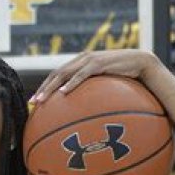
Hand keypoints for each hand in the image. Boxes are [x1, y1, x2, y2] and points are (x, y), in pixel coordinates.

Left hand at [31, 49, 161, 100]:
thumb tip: (82, 114)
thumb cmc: (123, 78)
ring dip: (51, 87)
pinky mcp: (99, 63)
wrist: (141, 63)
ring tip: (42, 100)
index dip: (45, 87)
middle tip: (33, 103)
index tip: (34, 102)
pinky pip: (82, 74)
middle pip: (56, 74)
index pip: (57, 75)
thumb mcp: (104, 86)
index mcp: (80, 64)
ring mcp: (89, 60)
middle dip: (43, 89)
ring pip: (64, 73)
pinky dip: (72, 83)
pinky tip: (63, 93)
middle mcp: (81, 60)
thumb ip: (91, 94)